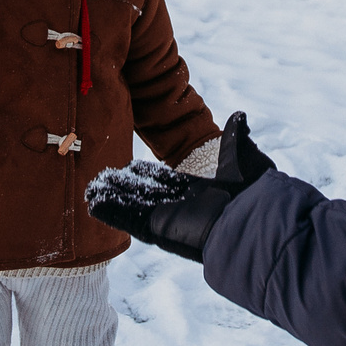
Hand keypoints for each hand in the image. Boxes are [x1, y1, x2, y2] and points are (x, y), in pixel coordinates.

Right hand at [86, 112, 276, 262]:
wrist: (253, 220)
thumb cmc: (253, 193)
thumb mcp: (244, 157)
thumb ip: (235, 138)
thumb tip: (240, 116)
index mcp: (199, 191)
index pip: (166, 180)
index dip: (146, 175)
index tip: (130, 167)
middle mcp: (181, 206)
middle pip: (145, 194)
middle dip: (124, 186)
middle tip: (103, 177)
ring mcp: (169, 218)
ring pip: (134, 205)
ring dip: (113, 198)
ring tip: (91, 189)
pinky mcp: (160, 229)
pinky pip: (131, 220)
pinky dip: (113, 213)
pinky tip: (94, 204)